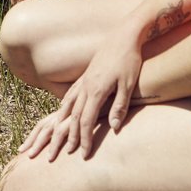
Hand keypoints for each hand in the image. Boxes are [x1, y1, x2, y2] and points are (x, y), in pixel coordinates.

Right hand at [20, 30, 142, 160]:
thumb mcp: (128, 85)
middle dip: (72, 135)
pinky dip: (65, 106)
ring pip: (69, 105)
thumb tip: (113, 128)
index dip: (84, 139)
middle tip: (70, 151)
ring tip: (61, 134)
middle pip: (74, 116)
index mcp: (96, 91)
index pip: (86, 121)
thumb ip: (119, 107)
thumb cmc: (129, 60)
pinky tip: (64, 111)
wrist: (124, 36)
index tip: (84, 154)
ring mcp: (84, 79)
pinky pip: (70, 94)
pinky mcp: (85, 75)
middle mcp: (85, 86)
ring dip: (65, 122)